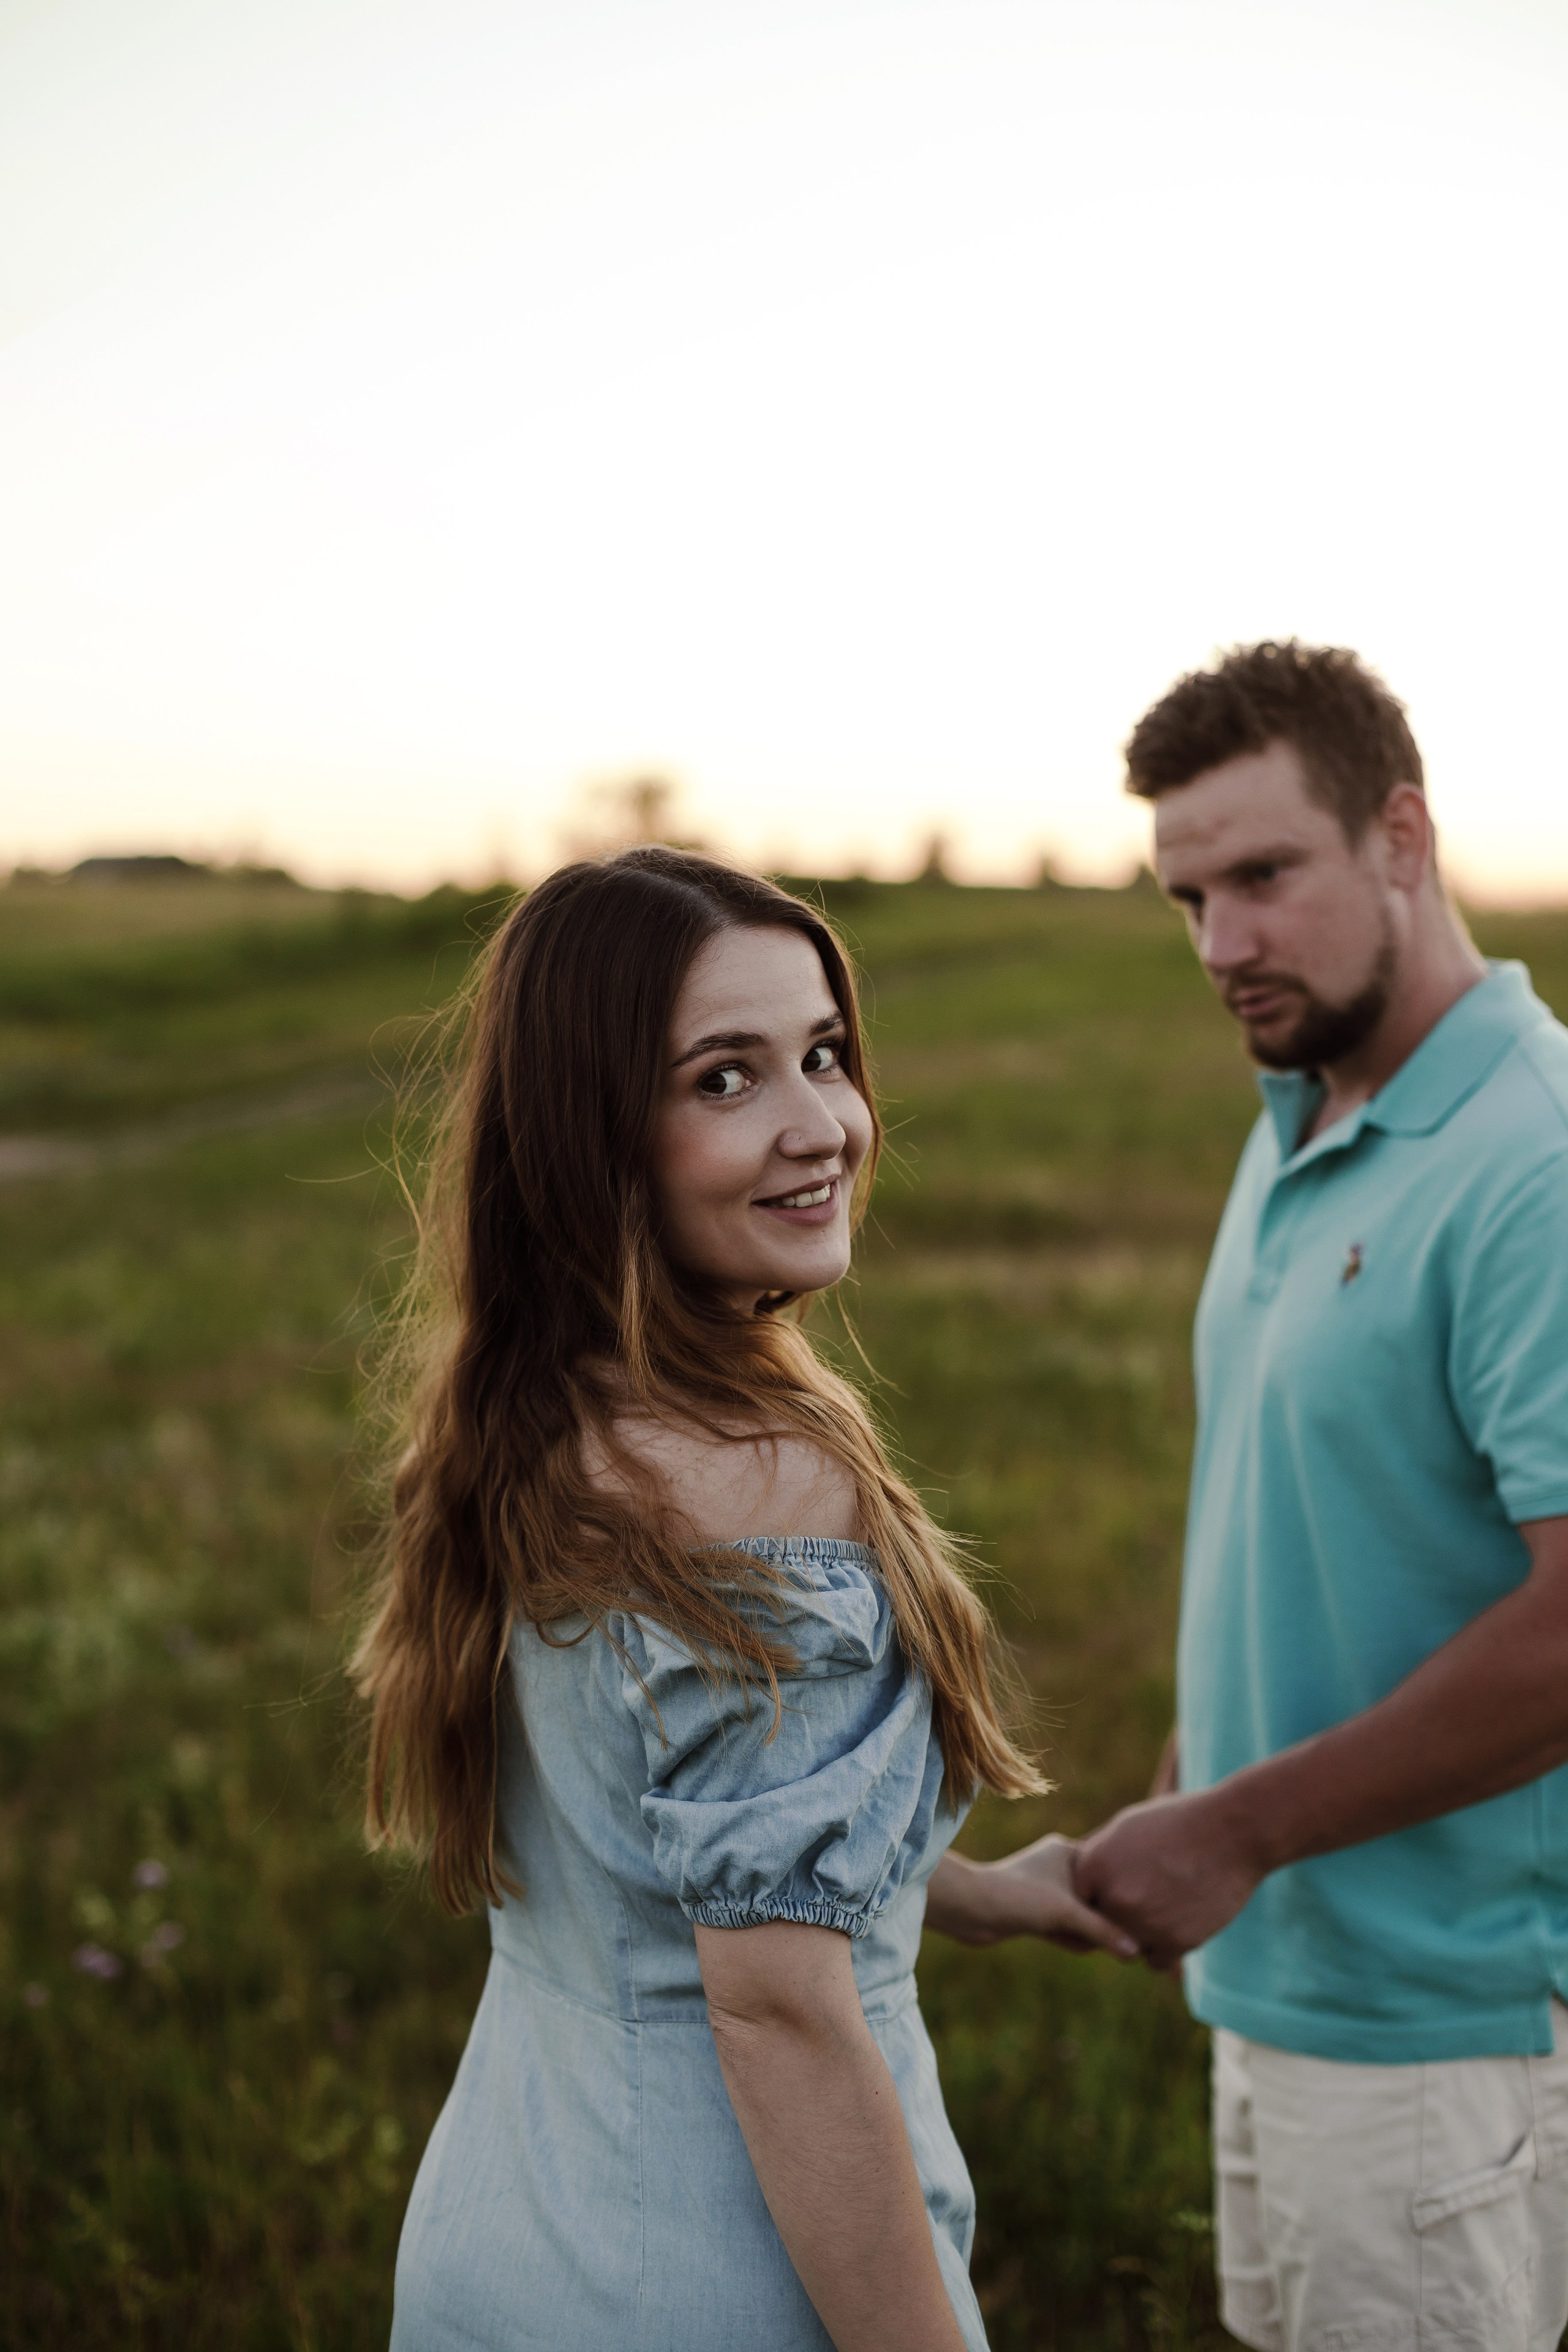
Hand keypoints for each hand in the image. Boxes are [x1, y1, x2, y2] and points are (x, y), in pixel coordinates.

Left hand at [924, 1838, 1138, 1958]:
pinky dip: (1071, 1938)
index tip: (1141, 1913)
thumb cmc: (1017, 1897)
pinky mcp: (1034, 1911)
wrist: (968, 1909)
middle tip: (1126, 1937)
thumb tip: (1136, 1951)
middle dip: (1106, 1918)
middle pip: (1098, 1896)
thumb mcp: (1066, 1913)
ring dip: (1088, 1931)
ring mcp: (1046, 1889)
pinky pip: (1064, 1926)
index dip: (1122, 1893)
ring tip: (1101, 1945)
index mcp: (1067, 1851)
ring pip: (1081, 1914)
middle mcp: (1058, 1867)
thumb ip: (1103, 1930)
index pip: (1108, 1871)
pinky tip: (1080, 1948)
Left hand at [1072, 1790, 1265, 1972]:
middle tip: (1145, 1899)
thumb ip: (1099, 1854)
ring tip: (1165, 1907)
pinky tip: (1178, 1922)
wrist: (1232, 1833)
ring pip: (1128, 1946)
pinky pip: (1155, 1961)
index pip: (1079, 1900)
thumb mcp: (1127, 1825)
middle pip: (1102, 1926)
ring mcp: (1145, 1923)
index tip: (1115, 1892)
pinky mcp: (1176, 1942)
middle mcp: (1115, 1898)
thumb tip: (1081, 1877)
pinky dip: (1165, 1948)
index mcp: (1096, 1866)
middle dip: (1119, 1916)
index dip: (1097, 1897)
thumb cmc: (1179, 1821)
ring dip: (1142, 1934)